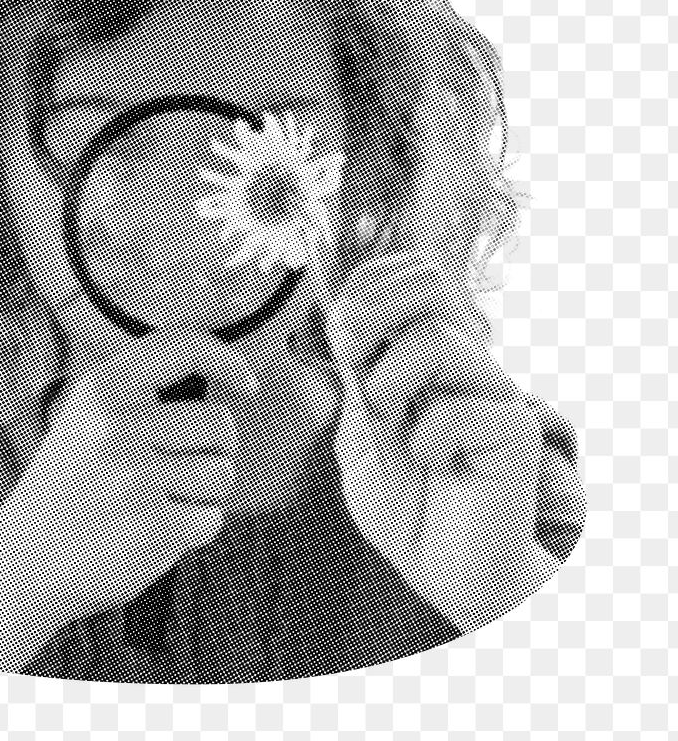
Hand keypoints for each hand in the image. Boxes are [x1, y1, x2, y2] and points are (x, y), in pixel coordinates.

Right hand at [0, 327, 256, 625]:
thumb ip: (140, 394)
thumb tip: (224, 379)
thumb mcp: (85, 419)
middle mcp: (116, 426)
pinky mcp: (153, 527)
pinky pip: (212, 519)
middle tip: (175, 472)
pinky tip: (151, 533)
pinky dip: (193, 531)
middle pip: (220, 424)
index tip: (246, 383)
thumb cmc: (70, 487)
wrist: (22, 564)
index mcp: (101, 389)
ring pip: (223, 474)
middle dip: (215, 450)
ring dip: (204, 494)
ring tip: (156, 503)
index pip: (182, 347)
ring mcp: (135, 478)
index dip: (225, 359)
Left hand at [324, 250, 584, 633]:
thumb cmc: (406, 506)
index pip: (408, 274)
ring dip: (387, 383)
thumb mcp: (357, 433)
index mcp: (426, 352)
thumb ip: (353, 379)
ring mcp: (491, 390)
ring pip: (435, 337)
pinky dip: (424, 441)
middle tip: (350, 353)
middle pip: (430, 278)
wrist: (445, 574)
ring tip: (390, 425)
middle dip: (370, 307)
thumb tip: (340, 320)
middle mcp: (463, 359)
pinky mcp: (512, 430)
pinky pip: (454, 408)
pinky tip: (435, 465)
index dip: (365, 285)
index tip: (337, 331)